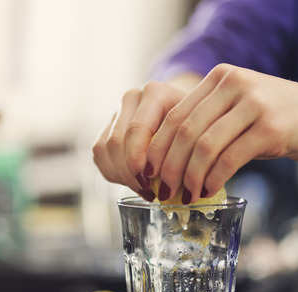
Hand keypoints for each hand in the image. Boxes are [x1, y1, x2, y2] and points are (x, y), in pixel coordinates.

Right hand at [92, 80, 192, 200]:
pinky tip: (132, 182)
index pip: (136, 129)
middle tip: (147, 191)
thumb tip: (168, 186)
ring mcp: (117, 111)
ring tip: (142, 189)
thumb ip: (185, 153)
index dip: (138, 160)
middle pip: (116, 141)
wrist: (185, 112)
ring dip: (120, 175)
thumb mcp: (197, 134)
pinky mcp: (108, 127)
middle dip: (129, 172)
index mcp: (155, 93)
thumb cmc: (194, 126)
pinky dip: (113, 172)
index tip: (149, 182)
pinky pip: (99, 154)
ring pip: (104, 148)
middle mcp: (132, 97)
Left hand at [147, 64, 297, 202]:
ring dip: (189, 177)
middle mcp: (233, 85)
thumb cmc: (284, 118)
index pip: (173, 114)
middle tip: (163, 191)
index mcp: (220, 78)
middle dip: (168, 167)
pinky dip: (213, 179)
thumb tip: (171, 163)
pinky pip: (229, 158)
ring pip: (203, 146)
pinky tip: (208, 191)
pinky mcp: (271, 128)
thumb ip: (211, 125)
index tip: (149, 173)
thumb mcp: (243, 110)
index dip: (157, 148)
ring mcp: (253, 104)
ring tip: (184, 196)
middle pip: (183, 131)